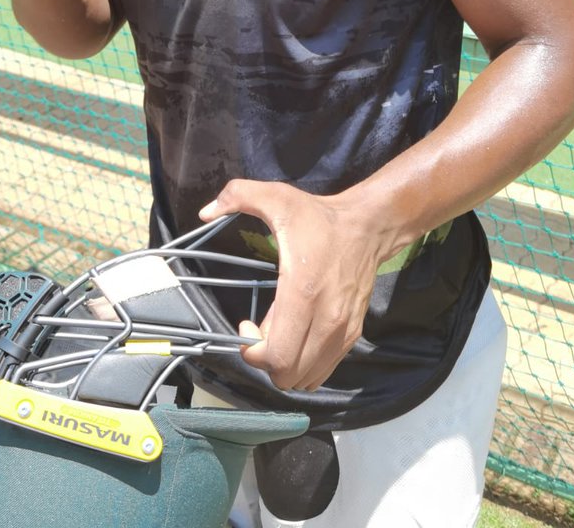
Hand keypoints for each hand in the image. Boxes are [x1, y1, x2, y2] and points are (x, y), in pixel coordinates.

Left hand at [199, 180, 384, 391]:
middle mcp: (326, 319)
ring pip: (306, 378)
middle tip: (258, 332)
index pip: (276, 355)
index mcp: (302, 293)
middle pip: (288, 375)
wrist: (368, 226)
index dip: (251, 351)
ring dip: (285, 365)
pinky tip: (298, 336)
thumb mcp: (277, 197)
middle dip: (264, 361)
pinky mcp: (353, 334)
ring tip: (278, 335)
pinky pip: (323, 370)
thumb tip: (205, 211)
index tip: (245, 325)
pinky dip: (305, 363)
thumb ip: (238, 195)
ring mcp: (342, 331)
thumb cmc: (320, 217)